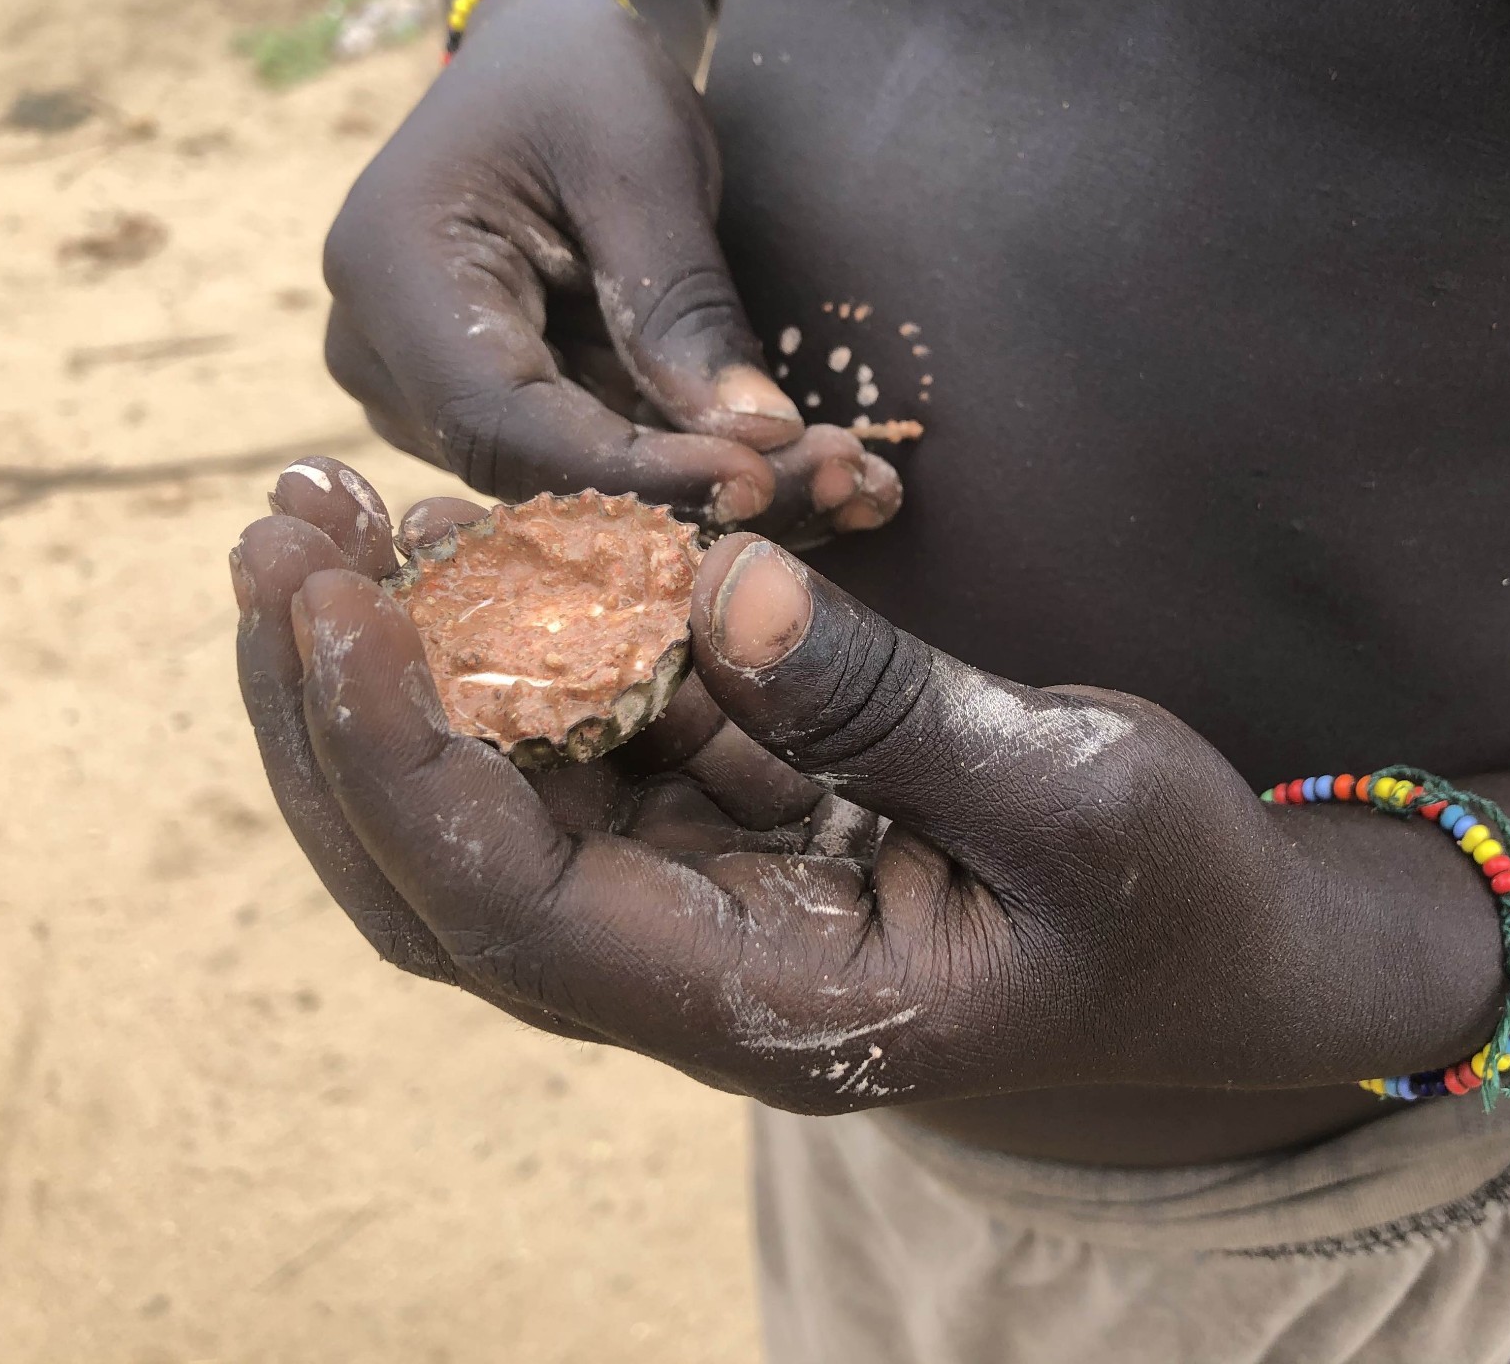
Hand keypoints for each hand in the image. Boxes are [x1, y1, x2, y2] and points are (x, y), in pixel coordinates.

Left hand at [232, 462, 1461, 1111]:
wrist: (1229, 944)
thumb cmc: (1173, 895)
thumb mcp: (1075, 794)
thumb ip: (901, 708)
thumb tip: (722, 588)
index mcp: (763, 1003)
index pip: (513, 907)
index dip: (403, 762)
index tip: (331, 606)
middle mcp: (696, 962)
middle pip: (443, 866)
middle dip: (337, 708)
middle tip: (279, 531)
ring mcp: (706, 891)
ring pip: (497, 793)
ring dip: (413, 658)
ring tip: (350, 506)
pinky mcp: (737, 820)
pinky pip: (598, 734)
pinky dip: (538, 639)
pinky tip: (506, 529)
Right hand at [320, 0, 898, 547]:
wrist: (540, 63)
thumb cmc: (580, 79)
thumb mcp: (641, 160)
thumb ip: (681, 302)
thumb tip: (754, 438)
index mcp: (394, 273)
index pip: (504, 423)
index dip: (634, 471)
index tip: (761, 475)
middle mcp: (384, 358)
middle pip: (544, 476)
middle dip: (703, 489)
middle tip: (848, 482)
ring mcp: (428, 397)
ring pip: (580, 489)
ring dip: (722, 491)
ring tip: (856, 482)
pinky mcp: (492, 415)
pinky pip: (599, 468)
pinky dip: (703, 470)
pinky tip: (813, 473)